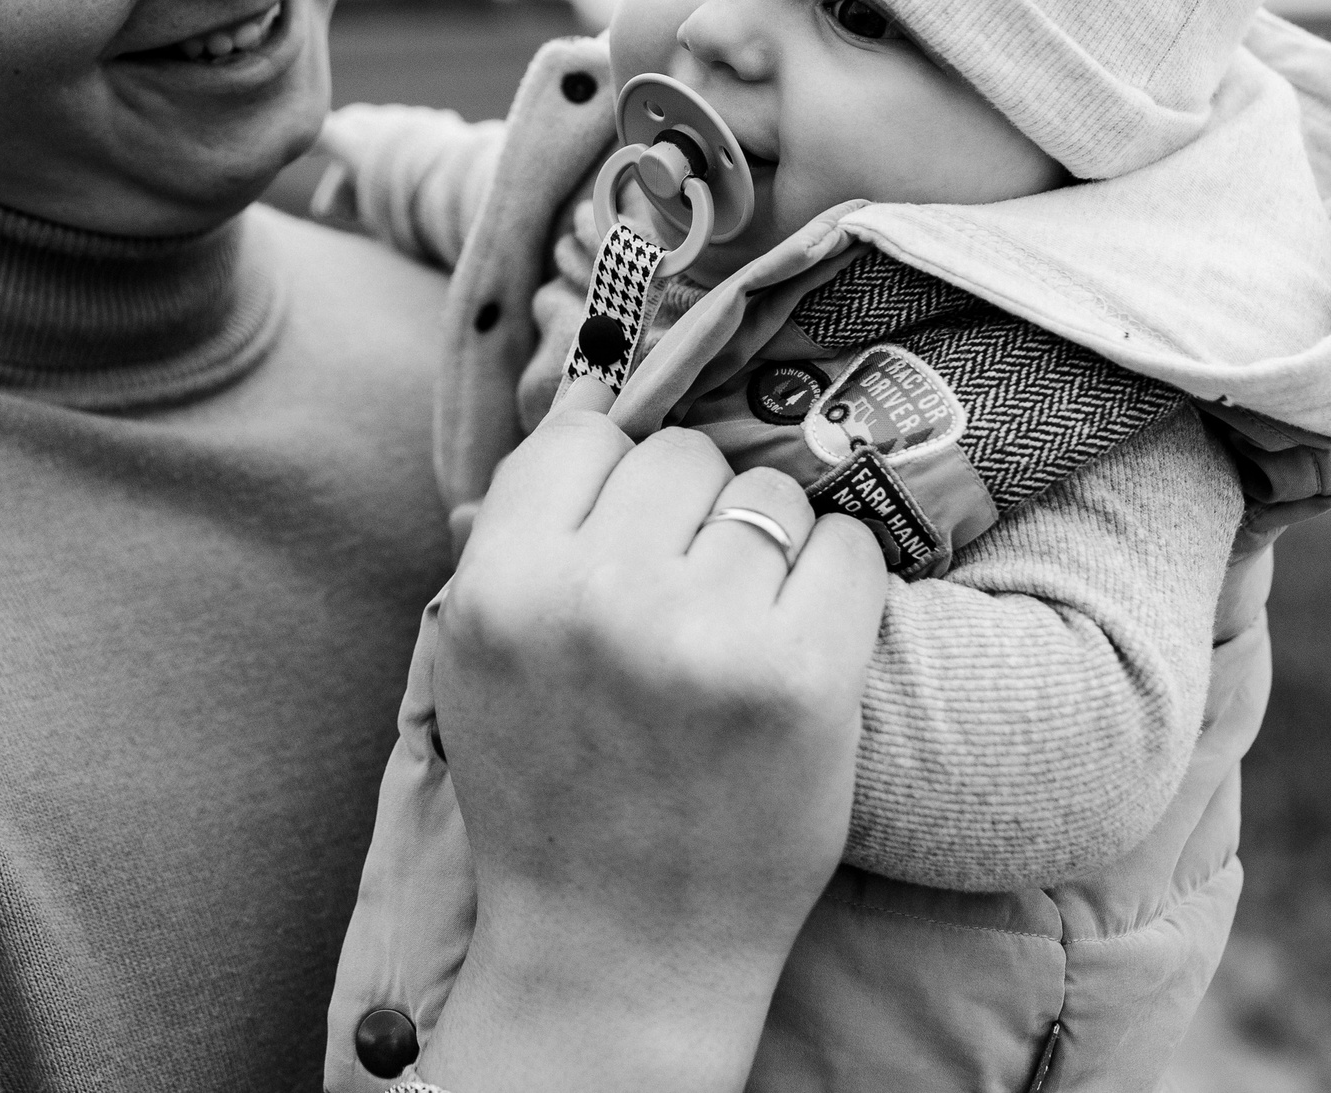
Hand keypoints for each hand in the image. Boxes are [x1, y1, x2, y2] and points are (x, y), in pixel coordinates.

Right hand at [417, 387, 888, 1092]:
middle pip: (680, 457)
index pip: (585, 437)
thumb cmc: (553, 787)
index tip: (628, 541)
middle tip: (685, 602)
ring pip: (767, 494)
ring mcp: (704, 637)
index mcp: (504, 586)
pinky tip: (799, 646)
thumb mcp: (483, 653)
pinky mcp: (803, 678)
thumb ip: (526, 527)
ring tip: (737, 635)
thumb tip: (597, 381)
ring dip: (767, 548)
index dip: (615, 485)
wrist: (621, 950)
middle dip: (692, 515)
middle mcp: (598, 600)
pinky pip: (847, 547)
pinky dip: (836, 584)